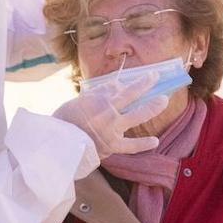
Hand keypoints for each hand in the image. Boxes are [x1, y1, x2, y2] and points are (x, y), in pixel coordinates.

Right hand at [53, 73, 168, 158]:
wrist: (59, 145)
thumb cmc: (65, 121)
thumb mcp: (79, 101)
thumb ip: (99, 93)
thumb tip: (116, 85)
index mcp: (98, 99)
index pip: (119, 86)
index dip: (136, 81)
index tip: (148, 76)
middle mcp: (108, 111)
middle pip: (132, 94)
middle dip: (146, 85)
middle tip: (156, 78)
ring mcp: (112, 129)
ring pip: (137, 115)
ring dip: (152, 107)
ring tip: (163, 100)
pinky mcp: (112, 145)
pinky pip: (131, 146)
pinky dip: (143, 144)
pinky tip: (155, 141)